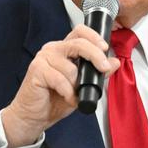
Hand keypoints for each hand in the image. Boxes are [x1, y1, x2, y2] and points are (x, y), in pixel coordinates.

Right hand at [1, 24, 120, 146]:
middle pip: (78, 43)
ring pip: (71, 68)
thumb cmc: (54, 99)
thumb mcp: (82, 86)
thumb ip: (97, 73)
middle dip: (95, 56)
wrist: (34, 115)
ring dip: (76, 86)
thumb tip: (114, 63)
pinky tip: (67, 98)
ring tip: (73, 95)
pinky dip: (68, 93)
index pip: (79, 32)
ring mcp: (43, 58)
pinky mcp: (36, 70)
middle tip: (103, 69)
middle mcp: (53, 50)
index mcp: (63, 49)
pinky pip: (60, 80)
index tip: (105, 49)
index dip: (94, 37)